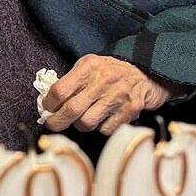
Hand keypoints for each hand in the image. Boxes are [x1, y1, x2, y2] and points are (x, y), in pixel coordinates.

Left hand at [42, 55, 182, 135]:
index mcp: (90, 67)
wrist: (148, 72)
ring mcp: (118, 96)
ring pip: (86, 123)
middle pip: (71, 110)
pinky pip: (105, 129)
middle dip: (57, 122)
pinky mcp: (130, 110)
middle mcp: (104, 80)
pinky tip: (104, 118)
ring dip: (80, 125)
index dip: (49, 104)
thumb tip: (49, 102)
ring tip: (84, 118)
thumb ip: (72, 80)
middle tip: (52, 124)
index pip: (60, 90)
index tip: (47, 109)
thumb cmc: (113, 71)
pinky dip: (100, 128)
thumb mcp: (91, 66)